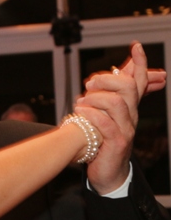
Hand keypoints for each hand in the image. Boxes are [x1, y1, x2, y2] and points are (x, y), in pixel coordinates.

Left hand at [74, 42, 165, 193]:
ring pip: (117, 103)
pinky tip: (80, 113)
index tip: (136, 46)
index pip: (138, 81)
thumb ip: (109, 96)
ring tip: (80, 102)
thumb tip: (114, 74)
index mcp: (129, 108)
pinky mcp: (116, 143)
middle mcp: (131, 117)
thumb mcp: (107, 116)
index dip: (139, 63)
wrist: (107, 172)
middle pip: (128, 87)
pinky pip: (105, 123)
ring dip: (95, 98)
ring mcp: (126, 130)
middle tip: (89, 82)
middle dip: (107, 79)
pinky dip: (91, 114)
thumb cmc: (102, 142)